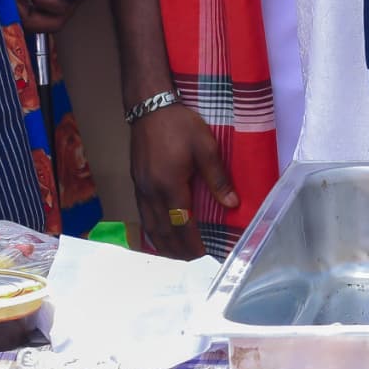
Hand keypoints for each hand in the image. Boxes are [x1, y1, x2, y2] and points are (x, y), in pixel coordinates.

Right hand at [130, 102, 237, 259]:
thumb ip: (218, 178)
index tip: (203, 255)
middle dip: (178, 249)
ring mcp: (141, 188)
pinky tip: (160, 234)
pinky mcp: (136, 183)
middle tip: (193, 260)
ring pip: (150, 226)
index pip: (182, 224)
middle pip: (163, 231)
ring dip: (163, 243)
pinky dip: (152, 230)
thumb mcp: (206, 147)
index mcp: (170, 185)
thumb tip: (232, 204)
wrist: (149, 107)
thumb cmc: (180, 125)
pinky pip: (143, 215)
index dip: (192, 242)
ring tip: (178, 255)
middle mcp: (151, 192)